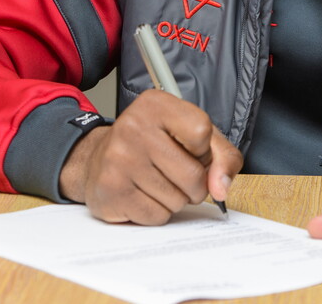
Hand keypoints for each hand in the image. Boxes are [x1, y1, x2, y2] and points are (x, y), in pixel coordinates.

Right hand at [59, 90, 242, 223]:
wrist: (99, 158)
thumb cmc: (154, 145)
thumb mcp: (193, 137)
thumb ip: (222, 157)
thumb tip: (220, 189)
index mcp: (156, 104)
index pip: (201, 131)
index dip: (204, 150)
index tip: (191, 150)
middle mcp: (134, 127)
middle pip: (193, 174)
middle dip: (195, 184)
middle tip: (178, 174)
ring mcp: (119, 159)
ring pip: (177, 200)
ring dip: (176, 199)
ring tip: (158, 182)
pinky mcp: (111, 189)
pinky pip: (157, 216)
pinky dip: (158, 212)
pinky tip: (144, 194)